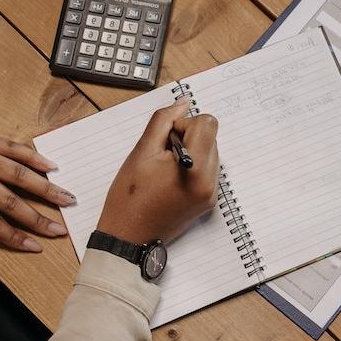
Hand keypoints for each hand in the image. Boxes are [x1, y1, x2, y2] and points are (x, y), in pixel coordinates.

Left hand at [0, 87, 75, 261]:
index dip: (15, 237)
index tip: (35, 247)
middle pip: (10, 201)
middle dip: (37, 219)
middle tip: (60, 230)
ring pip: (19, 174)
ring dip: (46, 188)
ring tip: (67, 199)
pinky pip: (12, 147)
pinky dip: (34, 157)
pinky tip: (52, 167)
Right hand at [97, 100, 219, 244]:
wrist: (128, 237)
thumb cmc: (130, 197)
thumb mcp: (142, 151)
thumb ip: (164, 121)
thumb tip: (183, 103)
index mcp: (197, 169)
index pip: (208, 123)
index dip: (184, 124)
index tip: (166, 140)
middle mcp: (210, 183)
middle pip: (211, 137)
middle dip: (187, 138)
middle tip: (161, 156)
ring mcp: (211, 194)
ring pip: (210, 152)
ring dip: (190, 152)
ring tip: (165, 170)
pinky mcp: (208, 202)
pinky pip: (208, 170)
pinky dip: (192, 167)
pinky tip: (171, 180)